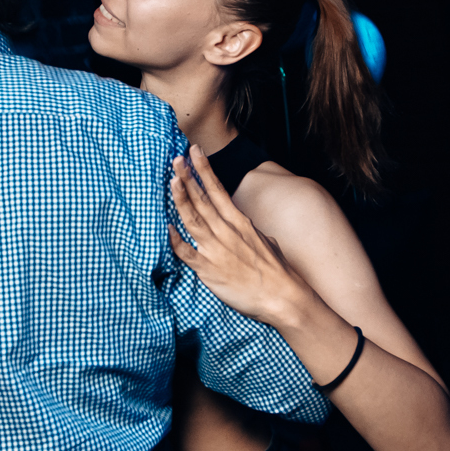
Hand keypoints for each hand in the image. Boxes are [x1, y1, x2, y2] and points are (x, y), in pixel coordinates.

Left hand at [167, 145, 312, 327]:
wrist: (283, 297)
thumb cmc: (277, 272)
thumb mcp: (265, 241)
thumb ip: (249, 231)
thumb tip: (244, 226)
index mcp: (240, 223)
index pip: (218, 190)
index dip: (204, 170)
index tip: (195, 153)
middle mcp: (227, 232)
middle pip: (202, 199)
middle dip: (188, 177)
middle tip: (175, 159)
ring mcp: (217, 250)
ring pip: (193, 219)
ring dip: (181, 198)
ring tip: (172, 180)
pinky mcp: (209, 270)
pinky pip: (186, 252)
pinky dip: (175, 239)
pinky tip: (166, 227)